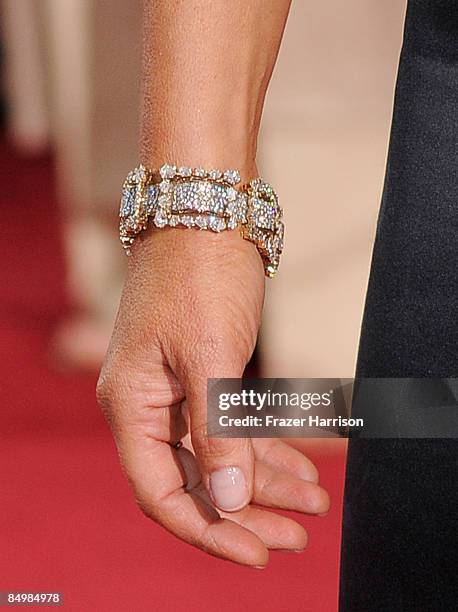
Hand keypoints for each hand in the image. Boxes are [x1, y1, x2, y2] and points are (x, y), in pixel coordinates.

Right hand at [97, 227, 329, 566]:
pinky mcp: (205, 375)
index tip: (260, 551)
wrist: (208, 212)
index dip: (211, 530)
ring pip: (220, 457)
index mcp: (132, 406)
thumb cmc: (198, 275)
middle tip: (299, 537)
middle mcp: (149, 407)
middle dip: (248, 513)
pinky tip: (300, 465)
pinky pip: (233, 427)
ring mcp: (176, 391)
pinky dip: (266, 448)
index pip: (162, 493)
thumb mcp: (209, 356)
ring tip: (316, 504)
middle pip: (196, 481)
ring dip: (266, 481)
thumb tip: (230, 501)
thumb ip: (216, 432)